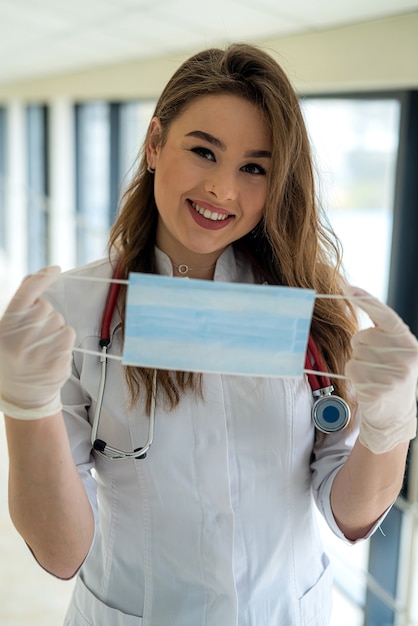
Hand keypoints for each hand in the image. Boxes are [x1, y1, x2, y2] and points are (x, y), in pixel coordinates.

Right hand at [0, 266, 74, 418]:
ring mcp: (40, 350)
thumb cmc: (14, 356)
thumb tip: (33, 278)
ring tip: (40, 346)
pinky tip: (51, 353)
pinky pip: (69, 335)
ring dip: (54, 329)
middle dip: (43, 315)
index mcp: (5, 327)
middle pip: (46, 307)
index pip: (26, 294)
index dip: (41, 278)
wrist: (22, 395)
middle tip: (33, 334)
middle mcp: (20, 338)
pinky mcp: (58, 360)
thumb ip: (18, 306)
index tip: (54, 269)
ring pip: (60, 321)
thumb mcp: (6, 331)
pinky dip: (64, 340)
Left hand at [344, 286, 417, 453]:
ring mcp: (393, 375)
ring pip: (355, 355)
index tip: (348, 288)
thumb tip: (354, 294)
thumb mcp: (396, 351)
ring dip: (357, 363)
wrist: (395, 414)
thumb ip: (383, 329)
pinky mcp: (378, 389)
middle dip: (361, 346)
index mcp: (410, 344)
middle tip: (374, 361)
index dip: (366, 301)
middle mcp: (406, 357)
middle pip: (362, 337)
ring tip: (373, 375)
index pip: (386, 316)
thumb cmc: (391, 374)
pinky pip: (351, 370)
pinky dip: (354, 376)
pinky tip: (368, 385)